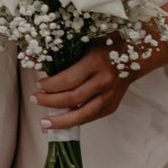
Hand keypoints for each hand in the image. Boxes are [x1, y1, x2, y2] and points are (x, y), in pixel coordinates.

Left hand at [32, 39, 167, 132]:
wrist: (136, 54)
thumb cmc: (104, 45)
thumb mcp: (83, 43)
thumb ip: (60, 54)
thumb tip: (31, 60)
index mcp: (95, 62)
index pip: (68, 80)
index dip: (51, 86)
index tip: (39, 85)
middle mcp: (105, 80)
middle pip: (73, 98)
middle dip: (50, 102)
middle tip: (35, 100)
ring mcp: (110, 95)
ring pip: (83, 115)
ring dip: (62, 121)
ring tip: (45, 124)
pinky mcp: (112, 106)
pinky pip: (90, 117)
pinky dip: (74, 122)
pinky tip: (60, 123)